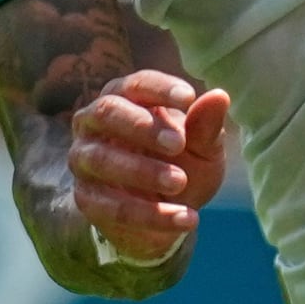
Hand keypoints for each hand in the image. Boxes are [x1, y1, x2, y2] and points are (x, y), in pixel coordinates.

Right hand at [71, 69, 228, 258]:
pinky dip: (150, 214)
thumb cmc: (183, 166)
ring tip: (180, 182)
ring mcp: (84, 159)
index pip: (135, 85)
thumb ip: (206, 127)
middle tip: (178, 144)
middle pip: (107, 112)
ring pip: (102, 159)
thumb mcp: (202, 149)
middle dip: (142, 126)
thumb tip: (219, 96)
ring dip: (143, 171)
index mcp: (125, 100)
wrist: (169, 215)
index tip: (188, 98)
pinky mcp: (86, 198)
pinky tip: (185, 218)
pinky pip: (111, 205)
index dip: (159, 89)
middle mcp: (95, 123)